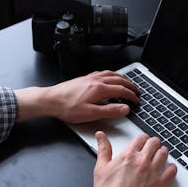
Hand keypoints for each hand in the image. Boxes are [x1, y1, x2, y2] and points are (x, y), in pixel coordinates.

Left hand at [15, 70, 138, 122]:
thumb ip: (110, 111)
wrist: (51, 100)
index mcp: (100, 89)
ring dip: (122, 78)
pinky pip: (102, 73)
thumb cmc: (68, 107)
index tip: (136, 101)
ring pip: (111, 74)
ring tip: (127, 82)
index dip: (131, 96)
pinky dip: (111, 74)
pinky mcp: (84, 78)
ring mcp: (90, 78)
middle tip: (136, 91)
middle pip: (119, 79)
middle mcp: (96, 80)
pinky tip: (109, 77)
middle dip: (130, 85)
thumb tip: (125, 108)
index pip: (122, 90)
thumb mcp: (90, 114)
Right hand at [76, 132, 176, 186]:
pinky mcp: (161, 185)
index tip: (143, 141)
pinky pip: (172, 170)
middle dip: (154, 143)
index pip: (141, 138)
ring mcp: (153, 173)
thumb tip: (100, 136)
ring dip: (162, 152)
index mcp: (128, 155)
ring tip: (160, 155)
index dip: (143, 138)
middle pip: (154, 143)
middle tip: (153, 147)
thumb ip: (103, 149)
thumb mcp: (100, 168)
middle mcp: (142, 161)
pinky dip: (171, 167)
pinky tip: (168, 169)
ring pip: (164, 153)